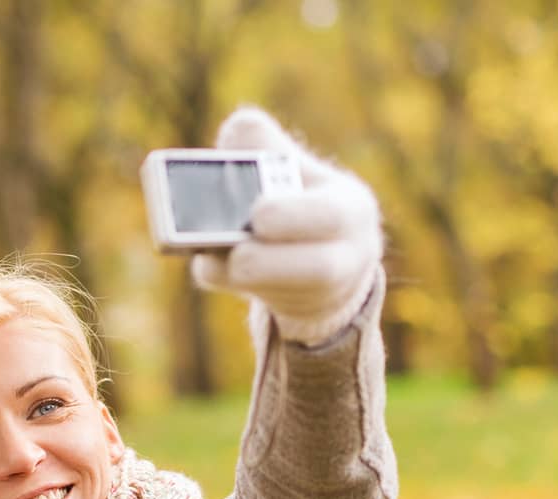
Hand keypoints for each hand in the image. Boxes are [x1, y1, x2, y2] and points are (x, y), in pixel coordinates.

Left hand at [191, 107, 382, 344]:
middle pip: (321, 267)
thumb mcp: (294, 167)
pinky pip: (266, 305)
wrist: (327, 259)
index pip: (331, 215)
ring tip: (213, 258)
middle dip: (272, 259)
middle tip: (237, 251)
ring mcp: (325, 292)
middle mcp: (348, 255)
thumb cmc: (301, 200)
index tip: (257, 214)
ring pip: (297, 293)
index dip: (293, 216)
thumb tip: (237, 130)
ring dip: (253, 275)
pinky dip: (228, 283)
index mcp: (351, 208)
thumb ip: (265, 146)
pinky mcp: (299, 310)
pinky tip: (206, 264)